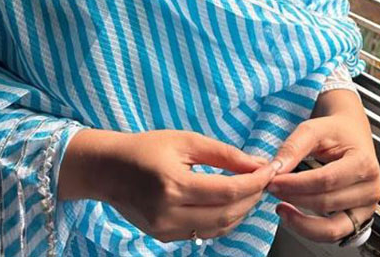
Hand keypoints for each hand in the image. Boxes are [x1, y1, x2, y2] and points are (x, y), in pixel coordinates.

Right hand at [81, 128, 279, 242]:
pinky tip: (230, 203)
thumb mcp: (185, 141)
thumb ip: (223, 154)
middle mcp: (169, 214)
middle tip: (265, 179)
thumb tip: (257, 163)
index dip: (255, 182)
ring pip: (219, 228)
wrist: (108, 169)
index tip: (271, 169)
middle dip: (253, 197)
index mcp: (174, 185)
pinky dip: (223, 219)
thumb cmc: (146, 148)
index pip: (228, 192)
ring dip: (241, 211)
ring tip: (252, 190)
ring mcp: (165, 230)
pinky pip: (204, 233)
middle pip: (227, 214)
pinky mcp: (164, 237)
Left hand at [265, 108, 379, 243]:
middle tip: (271, 189)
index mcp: (364, 163)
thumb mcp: (314, 129)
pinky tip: (294, 217)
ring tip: (281, 207)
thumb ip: (293, 147)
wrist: (352, 134)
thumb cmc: (335, 131)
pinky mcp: (359, 219)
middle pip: (327, 202)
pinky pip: (334, 233)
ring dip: (301, 221)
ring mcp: (368, 208)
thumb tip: (275, 169)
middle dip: (294, 198)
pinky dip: (311, 230)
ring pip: (332, 226)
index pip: (326, 180)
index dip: (296, 183)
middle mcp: (371, 189)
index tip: (273, 181)